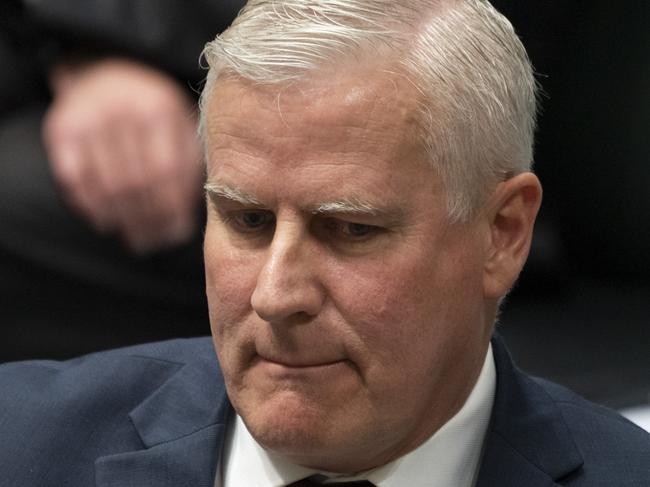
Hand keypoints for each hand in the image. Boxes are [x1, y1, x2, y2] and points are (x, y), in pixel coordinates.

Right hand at [43, 58, 202, 253]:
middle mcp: (122, 110)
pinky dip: (92, 207)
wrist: (109, 69)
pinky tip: (107, 222)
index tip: (178, 234)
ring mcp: (88, 118)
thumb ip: (189, 166)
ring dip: (123, 221)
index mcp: (159, 108)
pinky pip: (75, 180)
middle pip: (136, 183)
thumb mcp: (182, 126)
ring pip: (106, 186)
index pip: (167, 172)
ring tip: (137, 240)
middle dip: (148, 221)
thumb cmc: (155, 110)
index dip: (172, 209)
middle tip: (155, 244)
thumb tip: (185, 218)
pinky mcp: (62, 129)